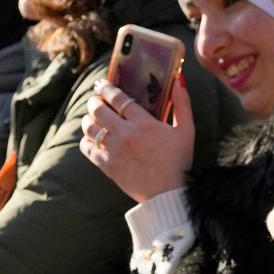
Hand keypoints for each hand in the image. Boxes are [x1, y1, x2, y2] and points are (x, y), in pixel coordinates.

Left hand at [80, 79, 193, 202]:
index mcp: (144, 124)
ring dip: (88, 119)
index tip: (102, 84)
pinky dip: (86, 140)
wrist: (169, 194)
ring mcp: (114, 151)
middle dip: (94, 101)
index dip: (107, 88)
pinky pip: (87, 148)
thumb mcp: (187, 130)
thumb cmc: (179, 161)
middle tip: (96, 100)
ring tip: (92, 117)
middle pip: (98, 110)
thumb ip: (182, 103)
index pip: (118, 98)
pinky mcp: (107, 166)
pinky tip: (92, 138)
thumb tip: (179, 79)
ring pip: (90, 128)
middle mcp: (126, 135)